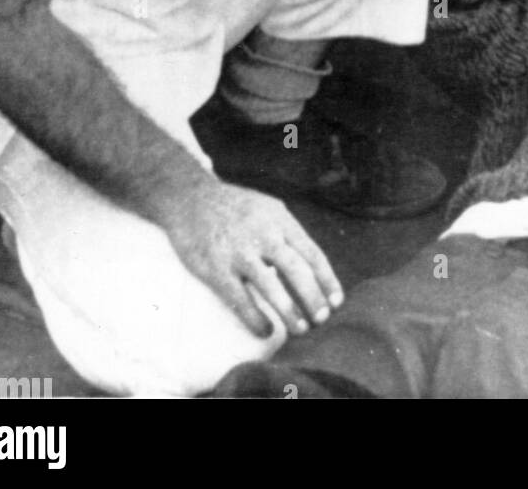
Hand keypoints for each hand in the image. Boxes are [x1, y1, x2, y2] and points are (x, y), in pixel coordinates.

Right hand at [163, 176, 342, 337]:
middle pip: (297, 270)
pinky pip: (240, 299)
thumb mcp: (267, 209)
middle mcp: (263, 234)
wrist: (189, 198)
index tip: (337, 301)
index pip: (312, 252)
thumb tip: (312, 267)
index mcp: (279, 219)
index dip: (327, 279)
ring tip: (300, 330)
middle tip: (322, 319)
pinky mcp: (216, 268)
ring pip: (271, 287)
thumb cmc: (234, 208)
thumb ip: (287, 234)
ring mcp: (239, 252)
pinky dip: (255, 318)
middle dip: (313, 298)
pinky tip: (265, 330)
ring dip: (289, 312)